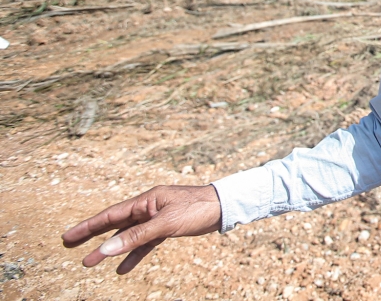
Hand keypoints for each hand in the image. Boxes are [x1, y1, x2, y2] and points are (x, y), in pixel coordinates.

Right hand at [62, 184, 222, 274]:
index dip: (88, 226)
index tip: (68, 236)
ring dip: (111, 249)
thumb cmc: (196, 208)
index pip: (110, 215)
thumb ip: (136, 237)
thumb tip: (107, 248)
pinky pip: (145, 243)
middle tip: (70, 245)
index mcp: (145, 201)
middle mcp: (148, 208)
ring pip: (128, 236)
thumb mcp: (165, 224)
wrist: (223, 207)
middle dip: (92, 235)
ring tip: (90, 262)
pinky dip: (134, 254)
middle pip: (114, 224)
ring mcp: (156, 218)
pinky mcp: (166, 228)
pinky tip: (123, 268)